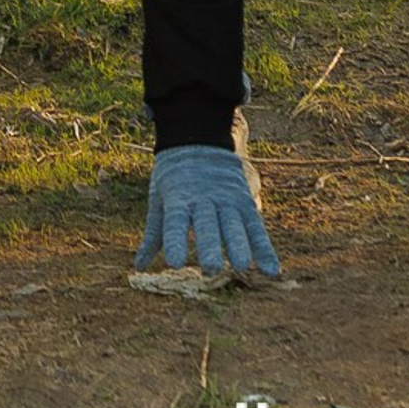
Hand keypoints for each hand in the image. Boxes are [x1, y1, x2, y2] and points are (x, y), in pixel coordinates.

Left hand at [134, 145, 277, 281]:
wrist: (199, 137)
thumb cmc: (174, 177)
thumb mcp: (159, 200)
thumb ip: (154, 234)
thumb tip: (137, 267)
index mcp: (178, 197)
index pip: (175, 221)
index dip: (175, 240)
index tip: (175, 263)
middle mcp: (204, 198)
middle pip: (207, 224)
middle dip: (210, 245)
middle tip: (210, 269)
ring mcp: (226, 198)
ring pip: (233, 224)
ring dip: (239, 245)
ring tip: (241, 266)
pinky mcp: (245, 201)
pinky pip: (256, 226)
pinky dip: (264, 248)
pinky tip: (271, 270)